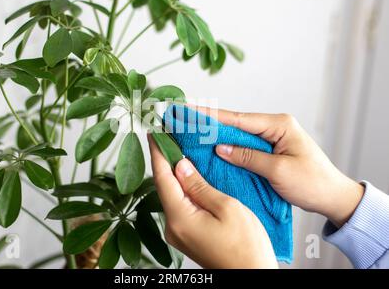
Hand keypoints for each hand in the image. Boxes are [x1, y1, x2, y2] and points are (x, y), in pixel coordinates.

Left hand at [147, 135, 277, 268]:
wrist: (251, 275)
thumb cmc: (246, 247)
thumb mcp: (227, 208)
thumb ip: (200, 186)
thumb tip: (180, 166)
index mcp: (180, 218)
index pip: (162, 177)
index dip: (157, 153)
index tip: (154, 132)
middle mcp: (173, 227)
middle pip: (164, 186)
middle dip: (165, 160)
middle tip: (167, 136)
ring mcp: (178, 233)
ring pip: (172, 196)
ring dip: (174, 173)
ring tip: (177, 150)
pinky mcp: (186, 236)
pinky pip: (179, 206)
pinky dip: (182, 188)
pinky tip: (188, 177)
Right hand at [193, 106, 363, 227]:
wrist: (333, 197)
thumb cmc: (312, 183)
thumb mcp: (278, 171)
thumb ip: (248, 157)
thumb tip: (220, 147)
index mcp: (279, 124)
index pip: (238, 119)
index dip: (211, 116)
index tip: (189, 111)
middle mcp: (274, 126)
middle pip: (236, 123)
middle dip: (210, 123)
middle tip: (184, 121)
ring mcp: (272, 138)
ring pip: (238, 135)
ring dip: (217, 135)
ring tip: (192, 132)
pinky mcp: (270, 150)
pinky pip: (245, 147)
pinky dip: (229, 148)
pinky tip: (212, 149)